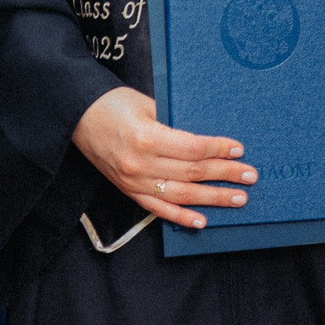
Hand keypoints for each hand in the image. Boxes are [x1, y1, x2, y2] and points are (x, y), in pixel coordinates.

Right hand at [70, 86, 252, 229]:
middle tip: (250, 176)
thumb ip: (174, 121)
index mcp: (146, 137)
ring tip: (237, 198)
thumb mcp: (146, 103)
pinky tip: (202, 220)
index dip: (218, 149)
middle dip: (225, 174)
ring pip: (181, 194)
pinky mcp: (127, 191)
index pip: (192, 148)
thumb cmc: (111, 103)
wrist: (75, 115)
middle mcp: (140, 164)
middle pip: (192, 173)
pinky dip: (181, 217)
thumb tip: (206, 139)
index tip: (238, 148)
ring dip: (212, 198)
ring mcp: (133, 181)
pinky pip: (158, 209)